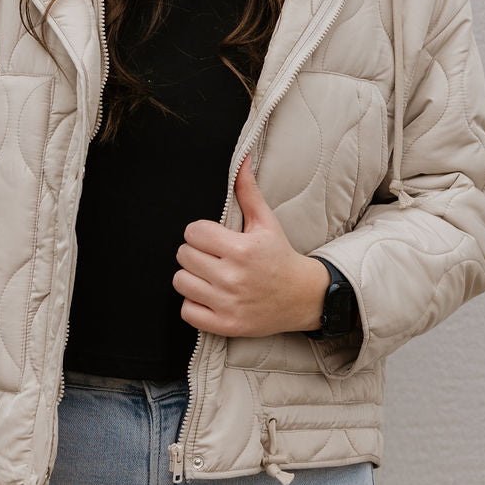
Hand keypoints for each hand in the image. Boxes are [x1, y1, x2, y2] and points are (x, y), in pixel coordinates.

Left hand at [173, 157, 328, 336]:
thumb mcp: (266, 222)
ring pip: (180, 281)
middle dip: (195, 253)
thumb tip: (242, 159)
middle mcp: (233, 277)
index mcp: (242, 249)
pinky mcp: (225, 325)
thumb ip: (248, 191)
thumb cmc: (280, 256)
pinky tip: (209, 296)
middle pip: (183, 255)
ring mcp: (228, 304)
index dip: (199, 233)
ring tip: (208, 276)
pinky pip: (186, 310)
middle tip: (212, 257)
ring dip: (191, 277)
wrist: (303, 297)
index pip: (193, 232)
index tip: (212, 238)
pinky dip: (193, 303)